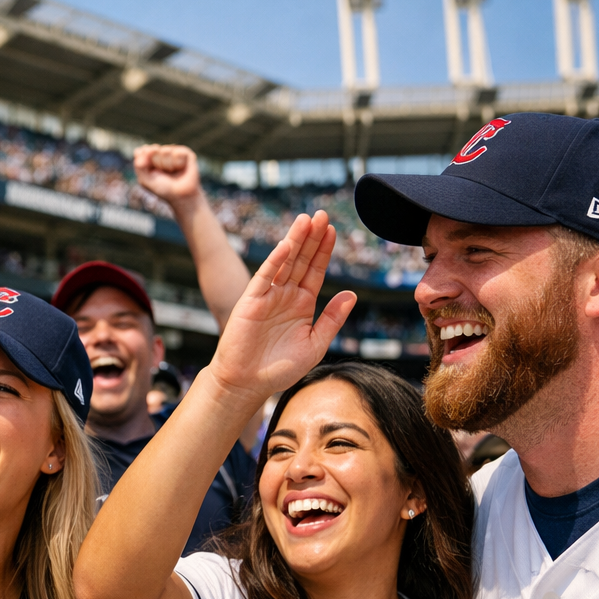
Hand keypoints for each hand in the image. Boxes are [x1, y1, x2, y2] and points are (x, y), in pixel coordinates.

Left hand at [134, 144, 200, 203]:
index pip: (141, 151)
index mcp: (149, 158)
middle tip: (163, 174)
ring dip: (168, 165)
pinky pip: (177, 153)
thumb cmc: (163, 188)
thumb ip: (139, 166)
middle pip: (153, 150)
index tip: (150, 172)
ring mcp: (173, 151)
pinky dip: (178, 163)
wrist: (182, 196)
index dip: (144, 161)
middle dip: (157, 164)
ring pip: (165, 150)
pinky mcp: (186, 153)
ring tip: (173, 172)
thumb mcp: (145, 180)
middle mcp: (161, 152)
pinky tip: (181, 168)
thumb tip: (146, 149)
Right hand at [209, 210, 354, 396]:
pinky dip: (275, 260)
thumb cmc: (279, 369)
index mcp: (301, 304)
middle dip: (312, 237)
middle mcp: (285, 295)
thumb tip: (351, 294)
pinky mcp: (251, 301)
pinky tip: (287, 245)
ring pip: (285, 262)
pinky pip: (265, 276)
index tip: (333, 230)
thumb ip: (332, 319)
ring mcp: (268, 296)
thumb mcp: (315, 344)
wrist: (247, 384)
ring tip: (307, 218)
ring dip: (295, 240)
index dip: (324, 251)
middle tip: (322, 214)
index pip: (315, 271)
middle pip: (302, 260)